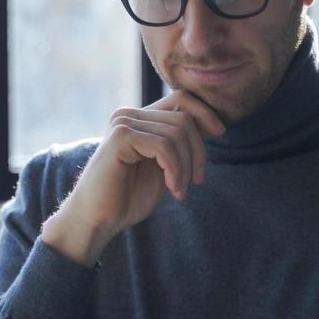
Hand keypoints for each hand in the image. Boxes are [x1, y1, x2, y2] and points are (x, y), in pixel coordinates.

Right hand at [41, 91, 224, 265]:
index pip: (181, 98)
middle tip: (196, 181)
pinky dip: (175, 169)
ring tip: (179, 190)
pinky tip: (172, 189)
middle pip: (184, 118)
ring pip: (177, 133)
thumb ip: (179, 145)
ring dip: (186, 167)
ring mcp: (123, 123)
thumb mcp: (163, 167)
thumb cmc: (128, 198)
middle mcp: (128, 115)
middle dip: (198, 152)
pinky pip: (164, 146)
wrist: (98, 220)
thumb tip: (211, 125)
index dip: (204, 112)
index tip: (220, 133)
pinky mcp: (120, 137)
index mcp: (138, 118)